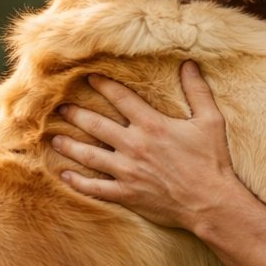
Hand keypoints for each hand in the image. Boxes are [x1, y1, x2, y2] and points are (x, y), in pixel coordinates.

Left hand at [51, 61, 240, 229]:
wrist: (210, 201)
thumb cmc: (212, 160)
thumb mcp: (210, 121)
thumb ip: (197, 91)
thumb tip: (189, 64)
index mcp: (152, 125)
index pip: (121, 98)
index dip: (104, 85)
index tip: (88, 77)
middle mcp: (134, 145)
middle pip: (96, 125)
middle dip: (76, 114)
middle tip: (60, 107)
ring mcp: (127, 171)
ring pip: (89, 156)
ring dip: (70, 145)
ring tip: (54, 138)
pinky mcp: (127, 193)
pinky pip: (96, 188)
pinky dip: (78, 182)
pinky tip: (65, 175)